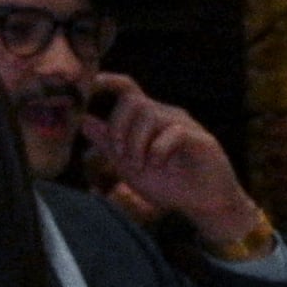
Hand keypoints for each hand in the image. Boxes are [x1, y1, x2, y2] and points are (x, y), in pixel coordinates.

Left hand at [80, 73, 265, 245]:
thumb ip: (108, 144)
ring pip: (150, 114)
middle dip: (119, 127)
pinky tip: (159, 165)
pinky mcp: (201, 139)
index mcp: (148, 120)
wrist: (203, 205)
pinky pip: (173, 132)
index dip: (108, 81)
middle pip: (133, 100)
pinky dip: (158, 150)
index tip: (91, 83)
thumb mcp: (128, 166)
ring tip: (140, 165)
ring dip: (136, 142)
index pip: (128, 89)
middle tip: (120, 154)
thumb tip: (84, 121)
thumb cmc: (170, 185)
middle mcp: (166, 116)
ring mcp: (185, 125)